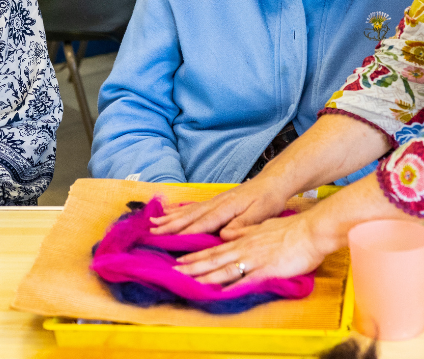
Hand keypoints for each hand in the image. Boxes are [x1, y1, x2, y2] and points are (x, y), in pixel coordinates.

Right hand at [150, 175, 290, 239]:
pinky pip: (192, 207)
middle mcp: (216, 204)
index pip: (202, 224)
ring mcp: (213, 201)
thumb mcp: (261, 214)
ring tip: (152, 223)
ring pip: (188, 211)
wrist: (272, 183)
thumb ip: (243, 225)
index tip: (168, 240)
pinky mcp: (214, 201)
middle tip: (151, 232)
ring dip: (170, 218)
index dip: (184, 233)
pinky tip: (168, 212)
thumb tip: (225, 235)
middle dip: (170, 225)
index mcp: (226, 208)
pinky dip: (178, 210)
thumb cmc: (268, 200)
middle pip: (189, 217)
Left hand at [173, 208, 333, 286]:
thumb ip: (245, 232)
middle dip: (193, 266)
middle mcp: (245, 247)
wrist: (312, 230)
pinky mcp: (267, 268)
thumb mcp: (263, 227)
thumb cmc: (291, 230)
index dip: (197, 255)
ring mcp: (255, 257)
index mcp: (244, 239)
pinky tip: (221, 292)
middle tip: (175, 272)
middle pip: (215, 258)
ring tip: (190, 282)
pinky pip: (247, 279)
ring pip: (225, 268)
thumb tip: (228, 234)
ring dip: (206, 276)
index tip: (180, 261)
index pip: (215, 248)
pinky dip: (233, 285)